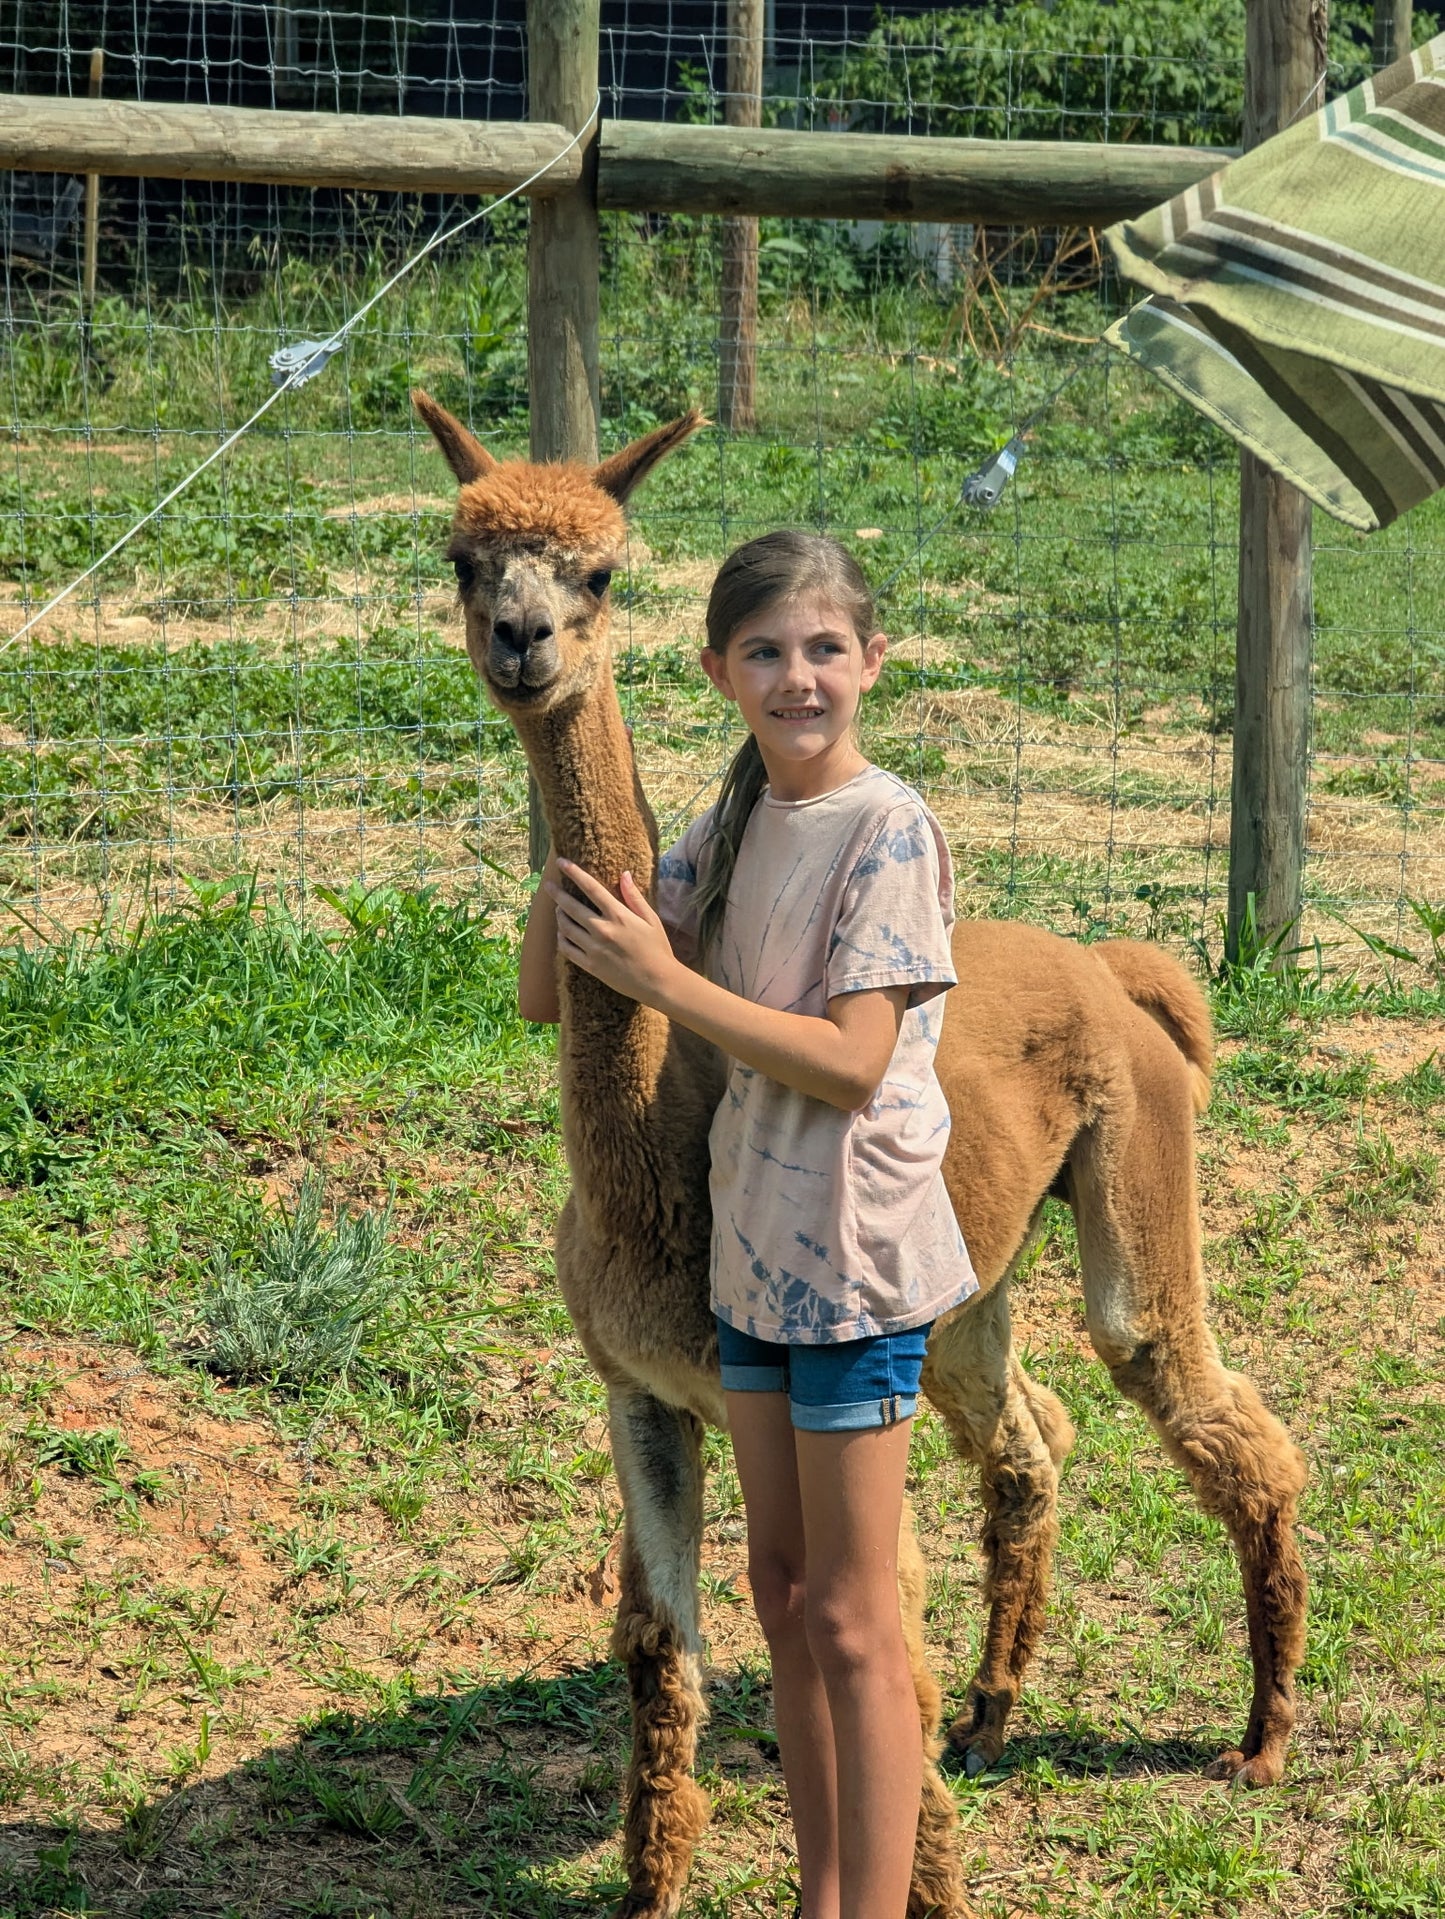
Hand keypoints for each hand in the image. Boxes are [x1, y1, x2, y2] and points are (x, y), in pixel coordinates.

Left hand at [548, 860, 680, 1005]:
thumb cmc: (658, 949)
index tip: (561, 862)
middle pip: (570, 907)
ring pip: (565, 927)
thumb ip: (634, 897)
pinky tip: (561, 933)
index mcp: (618, 915)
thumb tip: (624, 874)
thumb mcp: (651, 919)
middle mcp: (603, 930)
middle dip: (556, 893)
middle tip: (548, 885)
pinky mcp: (590, 966)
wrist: (658, 982)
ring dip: (559, 915)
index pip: (591, 888)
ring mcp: (594, 949)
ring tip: (558, 909)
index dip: (574, 872)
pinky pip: (566, 949)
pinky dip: (560, 938)